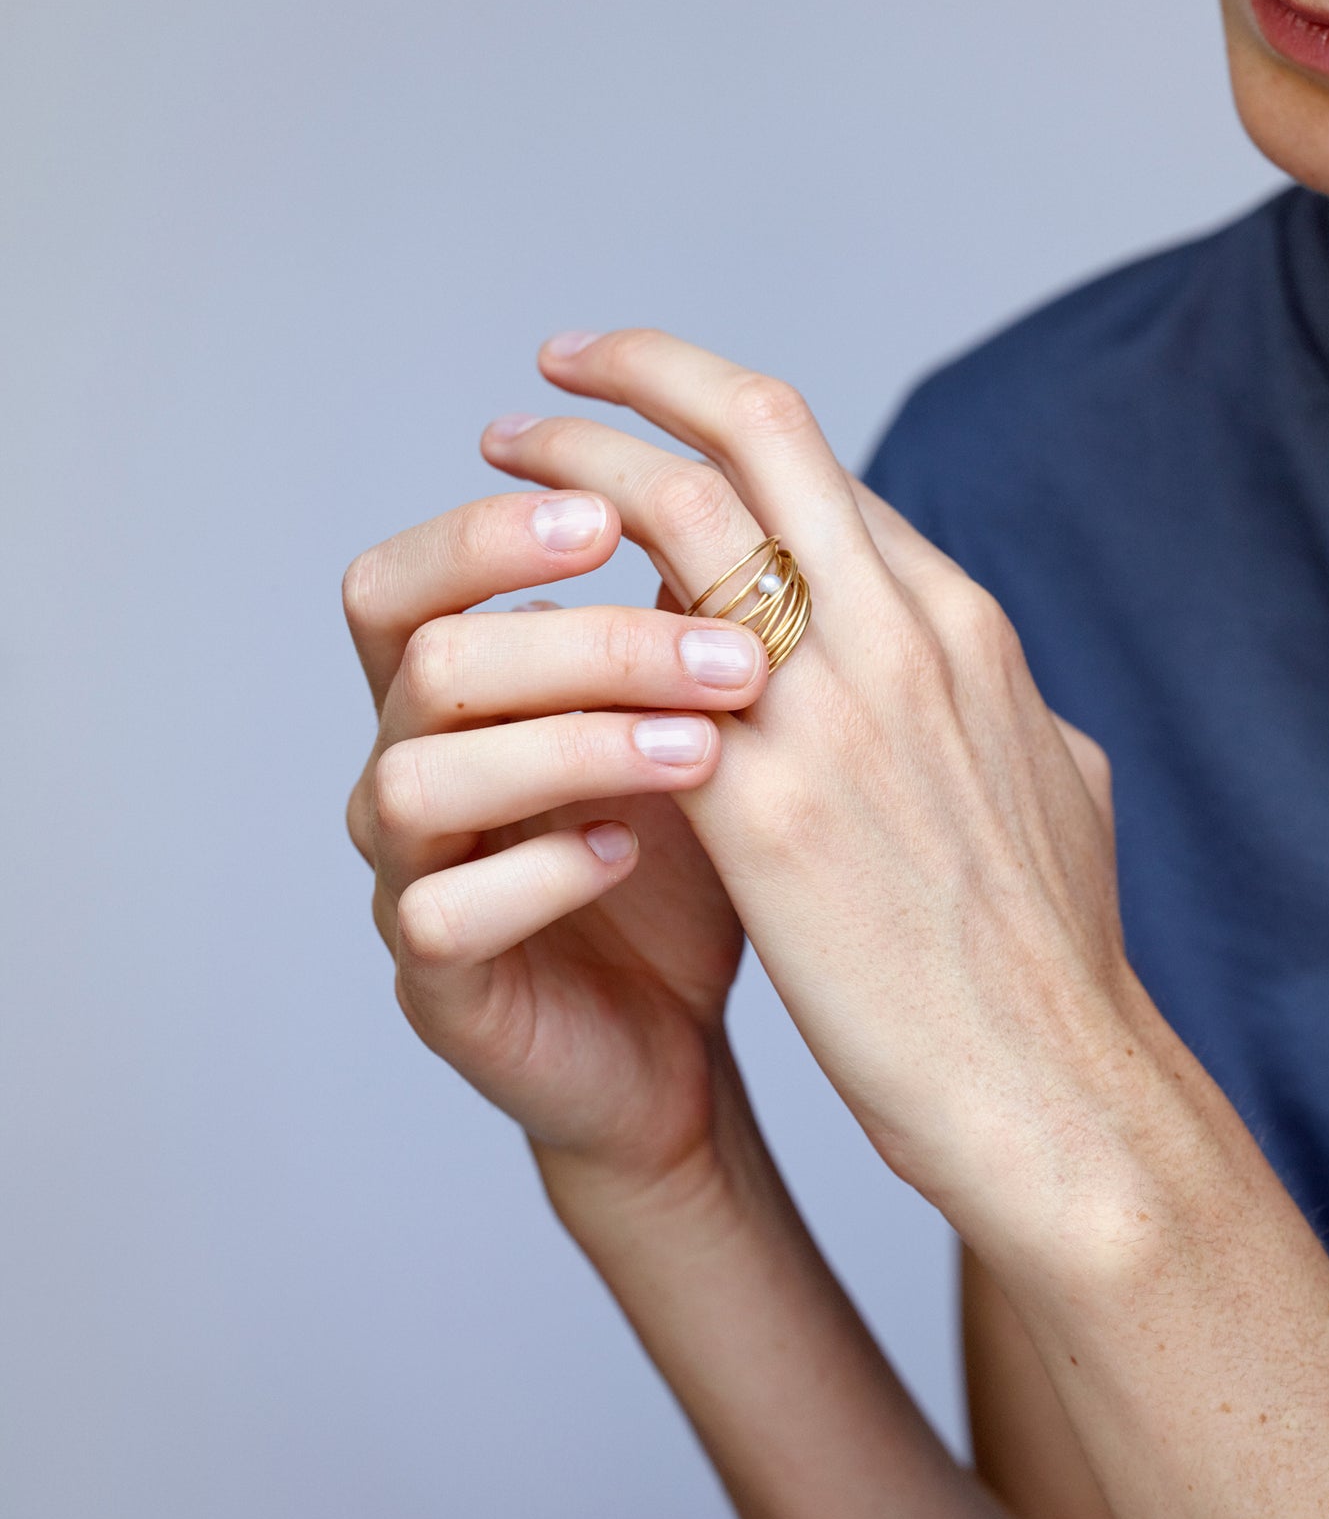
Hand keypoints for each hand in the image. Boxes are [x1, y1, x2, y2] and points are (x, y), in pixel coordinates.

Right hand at [341, 486, 770, 1205]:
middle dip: (584, 643)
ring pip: (421, 776)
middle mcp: (407, 767)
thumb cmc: (683, 865)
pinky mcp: (436, 981)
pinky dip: (542, 872)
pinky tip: (629, 852)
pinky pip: (442, 912)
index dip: (486, 532)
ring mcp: (407, 876)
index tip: (608, 512)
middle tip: (731, 658)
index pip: (407, 578)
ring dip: (574, 746)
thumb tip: (730, 478)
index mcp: (453, 691)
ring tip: (705, 750)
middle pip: (427, 660)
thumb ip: (683, 618)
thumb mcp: (695, 722)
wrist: (675, 1041)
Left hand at [481, 330, 1155, 1258]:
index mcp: (964, 626)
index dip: (722, 424)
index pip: (824, 470)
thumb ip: (1005, 714)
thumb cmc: (1052, 960)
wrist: (1052, 1088)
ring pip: (675, 506)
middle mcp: (903, 632)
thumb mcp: (1057, 784)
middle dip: (644, 375)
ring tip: (505, 449)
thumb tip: (994, 695)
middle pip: (758, 429)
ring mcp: (831, 706)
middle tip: (555, 374)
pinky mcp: (761, 800)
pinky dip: (566, 611)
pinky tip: (511, 621)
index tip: (657, 420)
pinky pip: (632, 654)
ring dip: (576, 459)